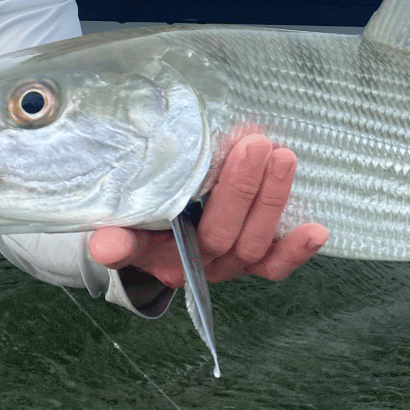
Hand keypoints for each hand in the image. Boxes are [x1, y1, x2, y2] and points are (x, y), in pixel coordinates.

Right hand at [88, 134, 328, 286]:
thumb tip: (92, 214)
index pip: (134, 246)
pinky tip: (318, 229)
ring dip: (271, 200)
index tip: (109, 241)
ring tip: (282, 155)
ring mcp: (225, 263)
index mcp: (150, 247)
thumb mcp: (133, 193)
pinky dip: (296, 250)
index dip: (123, 244)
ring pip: (251, 243)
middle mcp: (189, 263)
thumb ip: (121, 196)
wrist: (177, 227)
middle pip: (215, 234)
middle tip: (253, 143)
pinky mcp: (253, 262)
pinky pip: (275, 266)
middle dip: (239, 188)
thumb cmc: (156, 199)